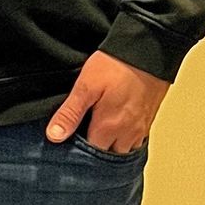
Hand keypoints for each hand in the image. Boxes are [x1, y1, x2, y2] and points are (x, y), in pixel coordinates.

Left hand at [46, 51, 168, 153]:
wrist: (149, 49)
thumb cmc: (115, 66)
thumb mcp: (86, 87)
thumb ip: (70, 113)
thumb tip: (54, 136)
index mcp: (109, 128)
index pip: (91, 155)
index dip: (78, 153)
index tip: (67, 146)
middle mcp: (128, 133)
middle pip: (109, 155)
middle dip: (95, 152)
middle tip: (80, 141)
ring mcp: (141, 126)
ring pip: (124, 149)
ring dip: (111, 147)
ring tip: (96, 136)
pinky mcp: (149, 117)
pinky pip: (137, 139)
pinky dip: (125, 140)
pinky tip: (115, 130)